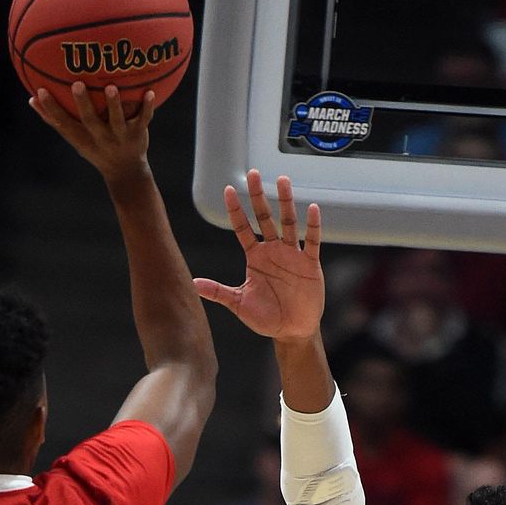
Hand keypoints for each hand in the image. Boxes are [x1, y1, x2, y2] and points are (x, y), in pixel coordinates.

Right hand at [29, 82, 153, 185]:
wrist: (126, 172)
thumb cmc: (95, 148)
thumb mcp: (75, 138)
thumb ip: (55, 119)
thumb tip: (31, 97)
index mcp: (83, 139)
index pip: (63, 125)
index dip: (50, 110)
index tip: (40, 91)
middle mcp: (101, 139)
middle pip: (90, 121)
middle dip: (83, 104)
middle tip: (76, 84)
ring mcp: (120, 138)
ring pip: (117, 120)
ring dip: (114, 105)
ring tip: (111, 87)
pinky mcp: (138, 135)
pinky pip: (144, 119)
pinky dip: (148, 108)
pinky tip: (150, 92)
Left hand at [193, 170, 322, 340]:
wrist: (292, 331)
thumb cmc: (265, 317)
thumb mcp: (239, 304)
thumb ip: (218, 292)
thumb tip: (193, 284)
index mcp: (255, 257)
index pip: (243, 228)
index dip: (236, 210)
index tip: (229, 190)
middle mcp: (273, 251)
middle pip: (265, 217)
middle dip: (259, 196)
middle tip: (254, 174)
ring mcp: (292, 255)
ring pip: (288, 222)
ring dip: (286, 202)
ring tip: (282, 180)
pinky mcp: (309, 264)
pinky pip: (312, 241)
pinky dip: (313, 226)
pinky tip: (311, 208)